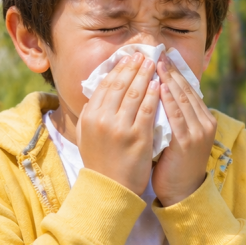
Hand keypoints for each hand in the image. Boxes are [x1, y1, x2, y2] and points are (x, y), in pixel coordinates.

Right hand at [77, 52, 158, 194]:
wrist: (109, 189)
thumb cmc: (100, 162)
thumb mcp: (85, 135)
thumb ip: (90, 114)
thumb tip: (96, 94)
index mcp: (89, 117)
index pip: (104, 86)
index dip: (117, 70)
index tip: (127, 59)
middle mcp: (102, 119)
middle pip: (120, 85)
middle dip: (132, 67)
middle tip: (142, 55)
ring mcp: (120, 127)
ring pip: (135, 93)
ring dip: (145, 75)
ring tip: (153, 64)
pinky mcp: (138, 136)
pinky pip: (148, 109)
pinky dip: (154, 94)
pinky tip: (160, 85)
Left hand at [152, 55, 216, 205]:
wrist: (183, 192)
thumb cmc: (175, 163)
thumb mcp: (177, 135)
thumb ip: (173, 116)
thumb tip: (157, 93)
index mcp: (204, 119)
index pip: (189, 90)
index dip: (175, 72)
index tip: (162, 58)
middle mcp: (205, 123)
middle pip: (187, 90)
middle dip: (171, 71)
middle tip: (157, 54)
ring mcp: (198, 132)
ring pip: (183, 99)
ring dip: (169, 80)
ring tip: (156, 64)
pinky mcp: (188, 142)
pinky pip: (177, 116)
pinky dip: (168, 100)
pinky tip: (159, 87)